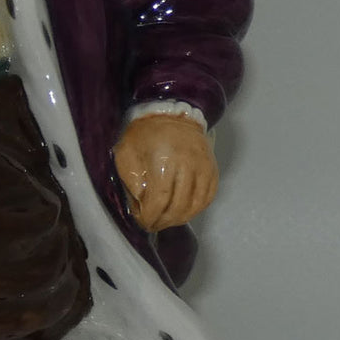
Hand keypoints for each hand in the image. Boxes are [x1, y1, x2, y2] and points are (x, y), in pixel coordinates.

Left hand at [112, 113, 218, 231]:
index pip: (160, 199)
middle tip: (153, 225)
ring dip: (179, 218)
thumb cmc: (143, 135)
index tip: (143, 222)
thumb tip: (140, 206)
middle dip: (163, 221)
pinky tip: (183, 212)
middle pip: (178, 205)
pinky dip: (196, 209)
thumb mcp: (126, 154)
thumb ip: (131, 182)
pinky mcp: (212, 169)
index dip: (151, 216)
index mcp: (163, 160)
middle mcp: (187, 164)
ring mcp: (203, 167)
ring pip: (195, 204)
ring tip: (166, 220)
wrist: (171, 114)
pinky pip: (208, 196)